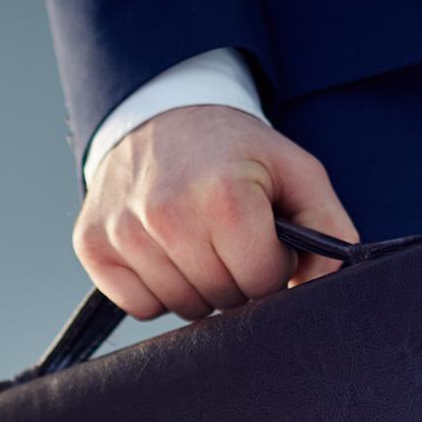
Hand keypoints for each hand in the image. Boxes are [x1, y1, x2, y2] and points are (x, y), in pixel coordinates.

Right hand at [72, 105, 359, 319]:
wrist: (160, 114)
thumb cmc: (234, 151)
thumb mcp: (296, 172)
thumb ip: (328, 229)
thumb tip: (325, 286)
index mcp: (224, 196)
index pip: (262, 282)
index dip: (271, 265)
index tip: (261, 235)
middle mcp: (167, 215)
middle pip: (223, 300)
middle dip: (236, 278)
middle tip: (228, 236)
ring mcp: (124, 232)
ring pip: (182, 307)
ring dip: (198, 286)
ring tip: (197, 240)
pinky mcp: (92, 245)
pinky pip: (138, 306)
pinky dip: (156, 289)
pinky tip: (163, 251)